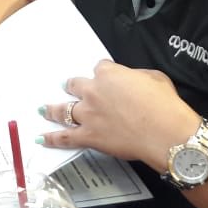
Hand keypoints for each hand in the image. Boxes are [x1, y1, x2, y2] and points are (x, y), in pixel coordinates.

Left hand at [37, 60, 200, 166]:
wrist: (165, 132)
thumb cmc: (165, 105)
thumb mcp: (155, 77)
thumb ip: (137, 76)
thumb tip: (133, 80)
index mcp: (109, 75)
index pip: (100, 68)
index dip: (103, 74)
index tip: (104, 77)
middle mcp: (93, 92)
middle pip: (75, 85)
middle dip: (72, 87)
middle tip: (69, 88)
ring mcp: (87, 114)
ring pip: (63, 110)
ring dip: (52, 110)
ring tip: (44, 110)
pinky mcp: (88, 136)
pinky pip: (65, 137)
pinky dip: (52, 138)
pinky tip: (42, 138)